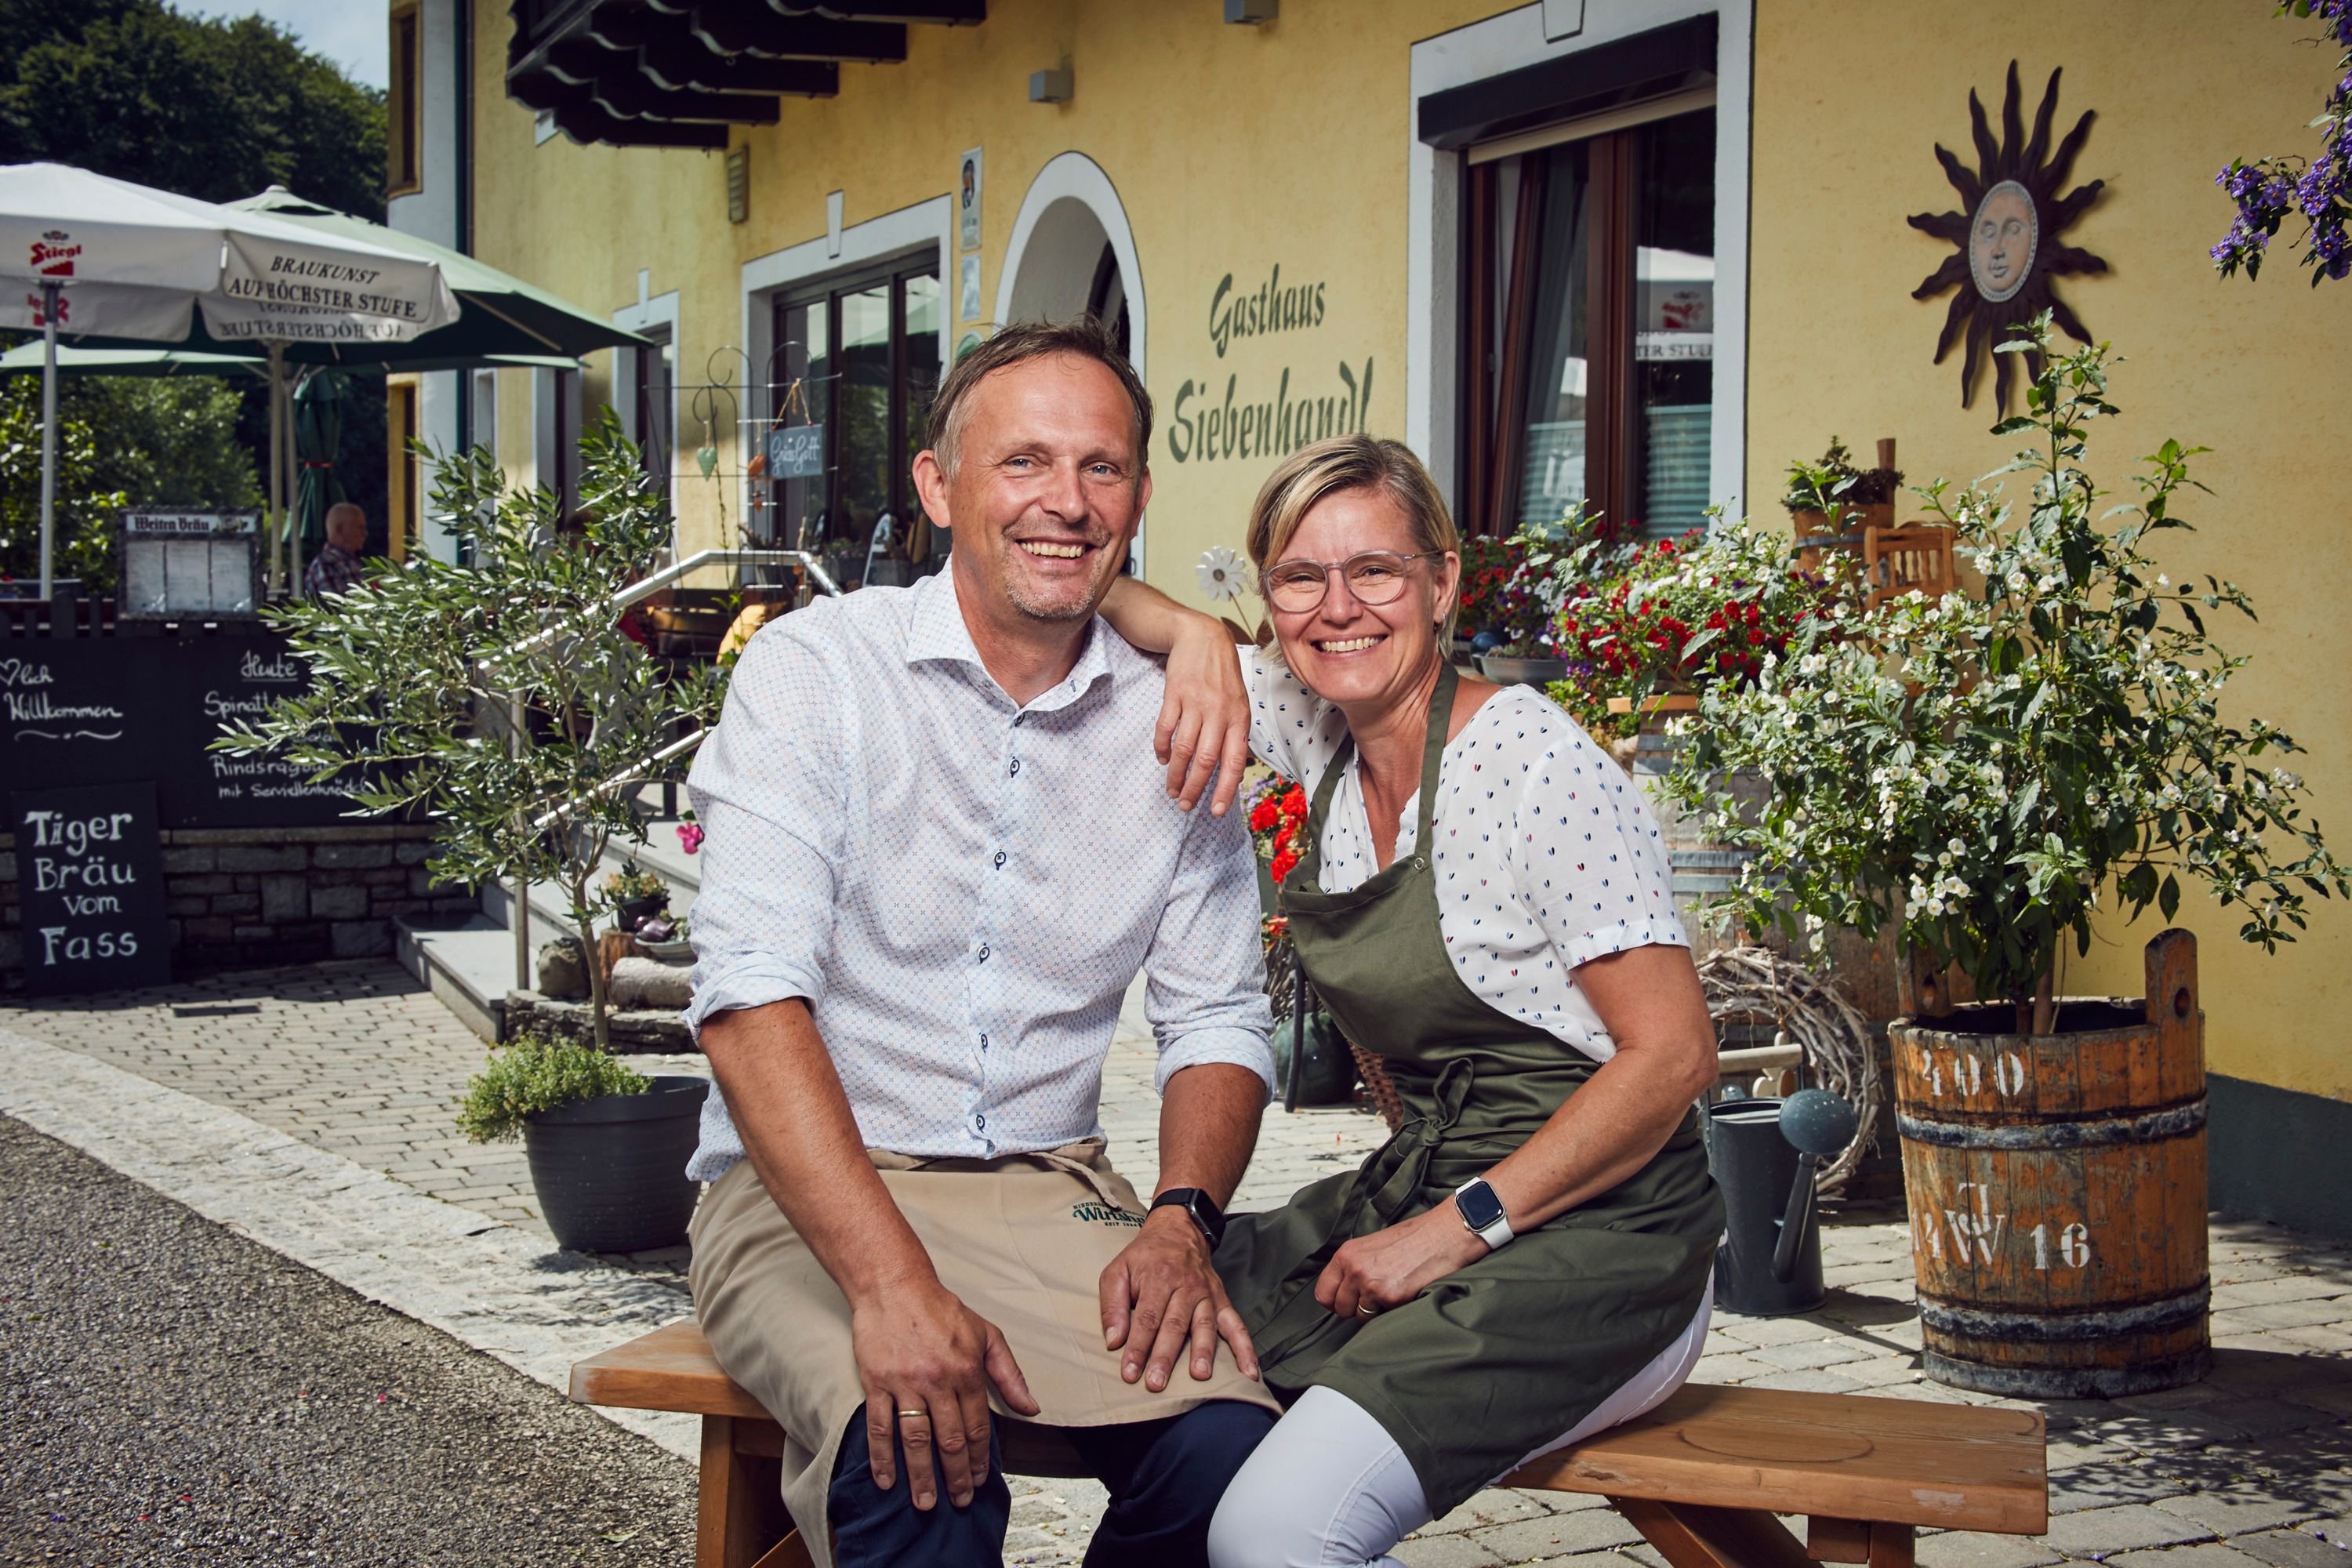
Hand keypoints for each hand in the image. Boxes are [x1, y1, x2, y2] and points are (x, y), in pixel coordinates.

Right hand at [851, 1278, 1038, 1509]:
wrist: (894, 1285)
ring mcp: (905, 1383)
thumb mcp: (986, 1334)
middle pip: (949, 1440)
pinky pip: (880, 1426)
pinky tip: (887, 1480)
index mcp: (966, 1370)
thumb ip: (1010, 1373)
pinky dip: (882, 1457)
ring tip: (926, 1503)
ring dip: (921, 1476)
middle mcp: (937, 1380)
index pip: (977, 1425)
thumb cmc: (942, 1310)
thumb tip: (1031, 1408)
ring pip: (916, 1440)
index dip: (980, 1457)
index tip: (980, 1479)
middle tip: (959, 1501)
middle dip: (956, 1475)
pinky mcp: (876, 1382)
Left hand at [1099, 1209, 1259, 1390]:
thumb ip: (1113, 1305)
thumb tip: (1114, 1340)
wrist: (1178, 1230)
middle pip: (1175, 1325)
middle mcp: (1186, 1286)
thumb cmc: (1144, 1257)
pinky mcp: (1222, 1301)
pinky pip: (1236, 1325)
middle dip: (1165, 1356)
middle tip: (1156, 1383)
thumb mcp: (1117, 1270)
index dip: (1138, 1347)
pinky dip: (1245, 1348)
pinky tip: (1249, 1371)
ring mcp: (1207, 1295)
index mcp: (1158, 1277)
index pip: (1147, 1318)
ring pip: (1205, 1325)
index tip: (1129, 1372)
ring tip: (1199, 1375)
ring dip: (1203, 1352)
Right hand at [1154, 618, 1250, 816]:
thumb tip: (1233, 772)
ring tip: (1172, 790)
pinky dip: (1161, 748)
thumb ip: (1236, 735)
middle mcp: (1220, 712)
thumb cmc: (1223, 676)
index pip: (1234, 761)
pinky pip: (1165, 728)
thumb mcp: (1239, 703)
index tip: (1216, 811)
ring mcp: (1196, 703)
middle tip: (1185, 805)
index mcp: (1239, 718)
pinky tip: (1162, 759)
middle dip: (1195, 787)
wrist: (1203, 636)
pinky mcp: (1175, 693)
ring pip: (1184, 748)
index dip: (1226, 789)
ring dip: (1176, 773)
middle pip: (1206, 760)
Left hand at [1314, 1201, 1489, 1319]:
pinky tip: (1404, 1292)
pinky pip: (1381, 1318)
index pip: (1323, 1292)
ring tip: (1391, 1292)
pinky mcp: (1391, 1297)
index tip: (1347, 1301)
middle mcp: (1355, 1268)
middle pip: (1340, 1308)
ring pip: (1360, 1317)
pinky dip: (1392, 1311)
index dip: (1335, 1301)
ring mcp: (1371, 1284)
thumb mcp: (1371, 1247)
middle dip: (1356, 1308)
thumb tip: (1341, 1293)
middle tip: (1375, 1297)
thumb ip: (1353, 1267)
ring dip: (1374, 1311)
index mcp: (1347, 1254)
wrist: (1442, 1235)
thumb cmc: (1412, 1239)